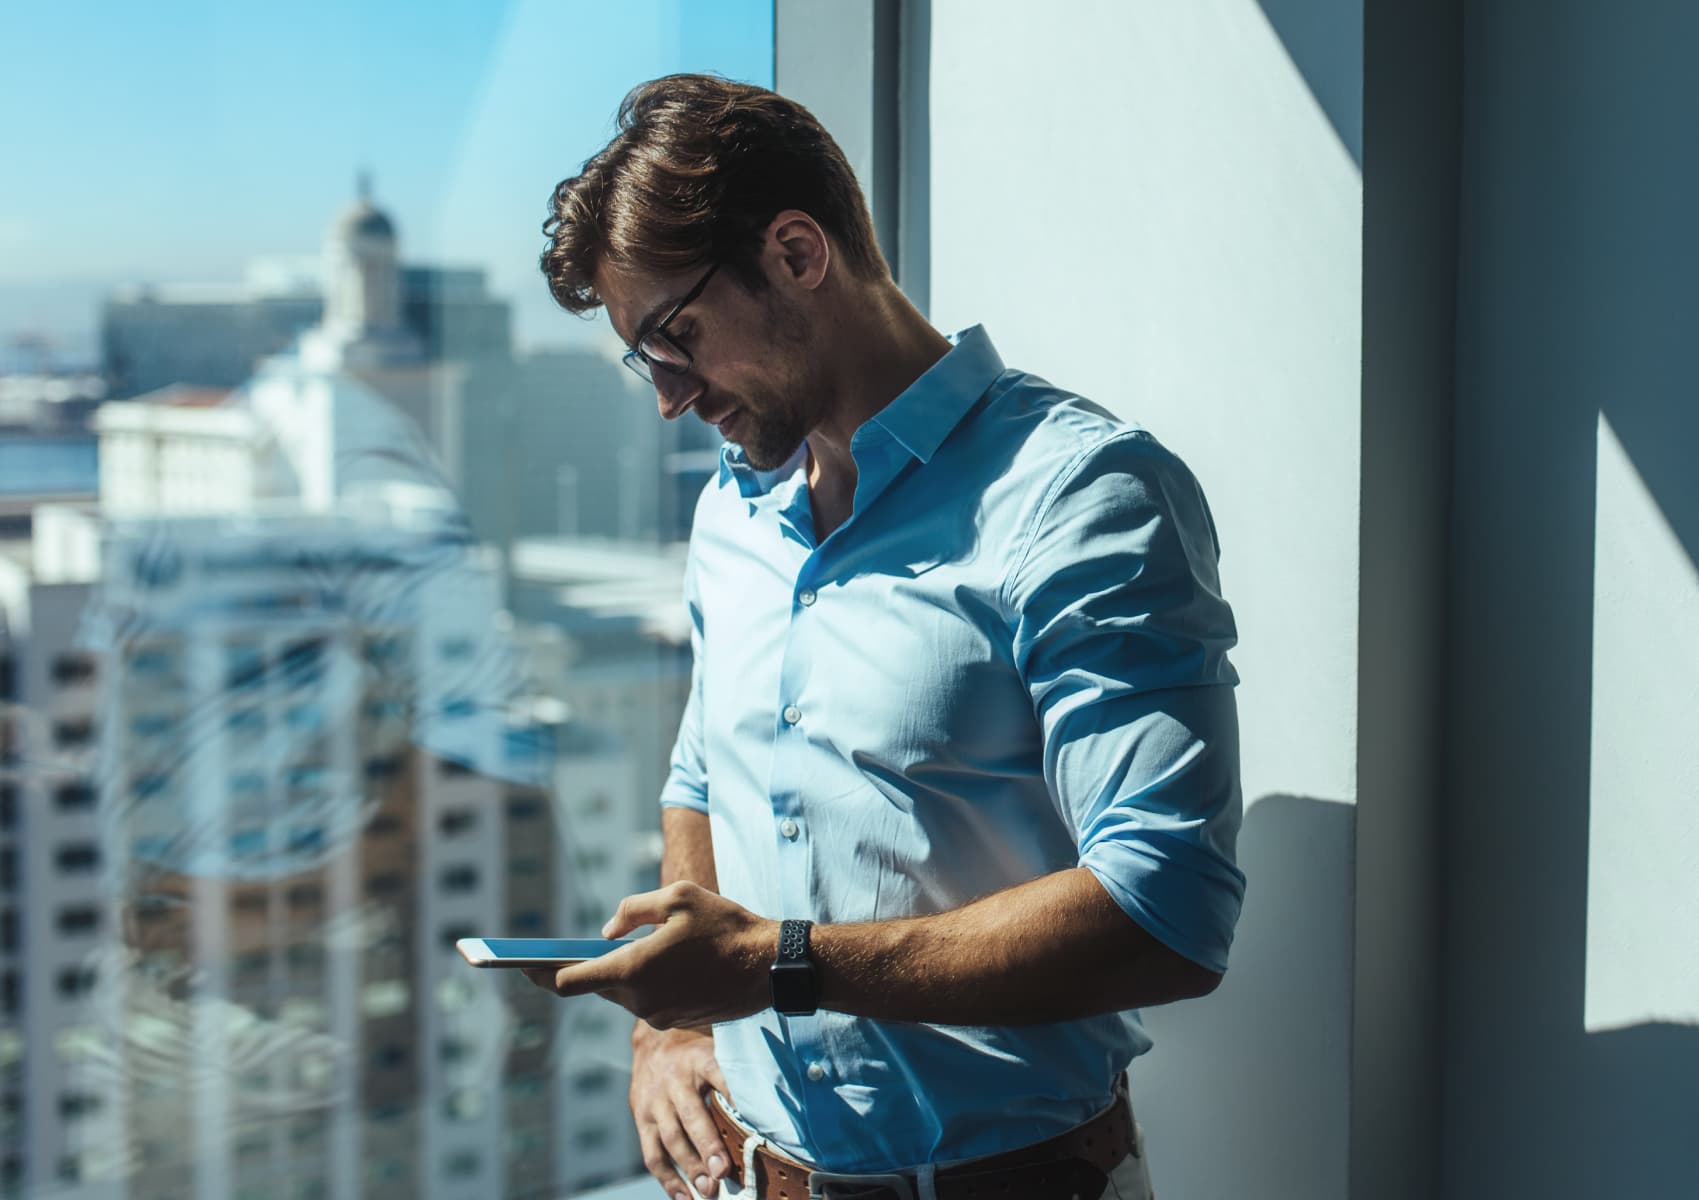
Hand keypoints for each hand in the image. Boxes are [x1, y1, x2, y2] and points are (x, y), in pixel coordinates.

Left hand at [522, 881, 775, 1027]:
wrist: (770, 966)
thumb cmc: (725, 925)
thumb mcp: (678, 897)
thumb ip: (633, 911)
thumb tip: (606, 932)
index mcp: (634, 970)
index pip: (570, 981)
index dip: (540, 973)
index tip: (518, 966)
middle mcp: (640, 1000)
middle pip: (597, 986)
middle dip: (585, 967)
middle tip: (566, 951)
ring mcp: (659, 1015)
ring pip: (625, 992)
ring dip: (624, 972)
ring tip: (636, 947)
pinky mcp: (677, 1020)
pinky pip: (649, 999)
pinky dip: (648, 981)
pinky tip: (666, 962)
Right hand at [629, 1022, 734, 1199]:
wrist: (654, 1043)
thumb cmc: (695, 1056)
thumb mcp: (717, 1051)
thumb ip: (736, 1075)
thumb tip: (770, 1107)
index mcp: (699, 1060)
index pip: (719, 1075)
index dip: (733, 1096)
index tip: (750, 1120)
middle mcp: (674, 1081)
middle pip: (691, 1116)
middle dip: (708, 1146)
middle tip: (723, 1172)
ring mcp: (655, 1102)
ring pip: (671, 1139)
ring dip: (690, 1168)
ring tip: (708, 1190)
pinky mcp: (641, 1119)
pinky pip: (653, 1154)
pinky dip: (668, 1179)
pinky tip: (684, 1197)